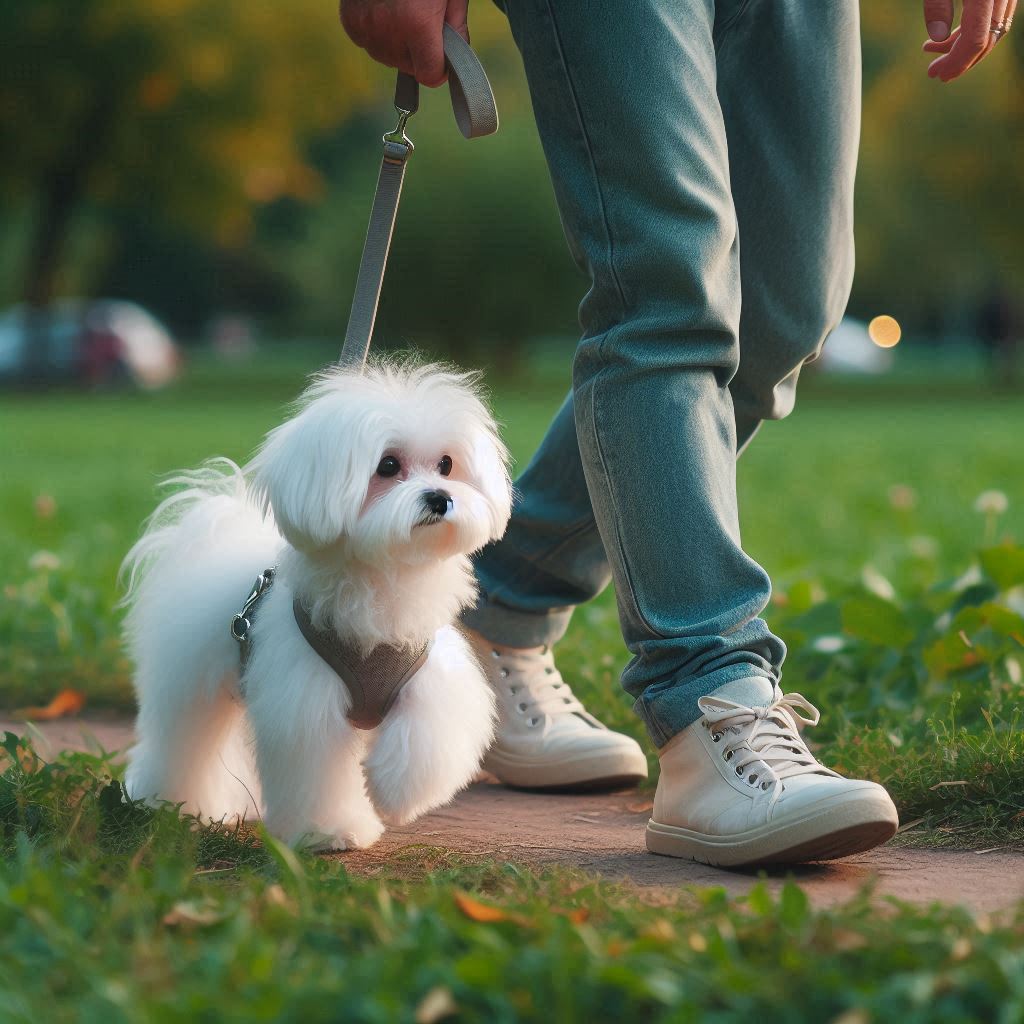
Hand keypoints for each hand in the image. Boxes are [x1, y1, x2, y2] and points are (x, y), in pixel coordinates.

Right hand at [339, 0, 469, 86]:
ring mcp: (364, 26)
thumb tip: (456, 57)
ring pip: (388, 57)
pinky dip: (379, 34)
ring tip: (402, 11)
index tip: (443, 53)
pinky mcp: (350, 21)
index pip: (430, 76)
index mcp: (417, 23)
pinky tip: (385, 10)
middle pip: (409, 67)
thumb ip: (456, 27)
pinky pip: (369, 43)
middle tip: (422, 19)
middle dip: (419, 52)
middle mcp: (387, 30)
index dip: (440, 66)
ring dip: (398, 44)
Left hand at [922, 0, 1014, 80]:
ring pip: (993, 28)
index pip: (977, 39)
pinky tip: (943, 37)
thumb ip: (937, 5)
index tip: (940, 76)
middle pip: (988, 37)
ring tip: (932, 51)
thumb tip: (937, 37)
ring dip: (964, 46)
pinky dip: (970, 28)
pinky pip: (992, 15)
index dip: (958, 62)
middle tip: (936, 73)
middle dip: (961, 60)